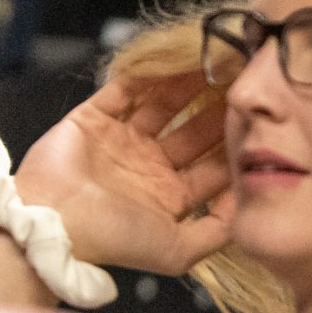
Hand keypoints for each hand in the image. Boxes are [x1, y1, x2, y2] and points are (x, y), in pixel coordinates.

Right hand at [12, 69, 233, 276]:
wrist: (53, 224)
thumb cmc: (112, 241)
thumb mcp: (178, 251)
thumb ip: (218, 230)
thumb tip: (249, 199)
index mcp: (168, 196)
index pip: (211, 164)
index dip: (234, 143)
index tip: (258, 120)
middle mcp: (147, 166)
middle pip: (192, 130)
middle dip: (216, 109)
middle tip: (242, 84)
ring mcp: (120, 140)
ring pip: (162, 105)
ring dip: (187, 86)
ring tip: (214, 62)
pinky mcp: (93, 118)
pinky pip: (124, 90)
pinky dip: (146, 75)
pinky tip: (172, 61)